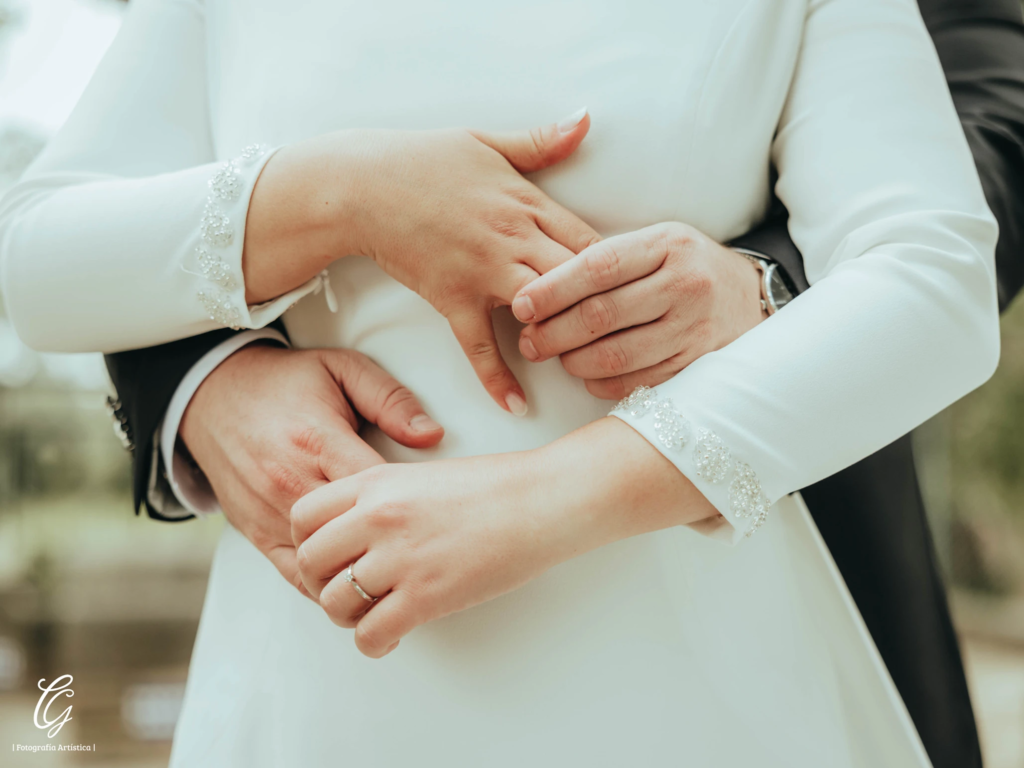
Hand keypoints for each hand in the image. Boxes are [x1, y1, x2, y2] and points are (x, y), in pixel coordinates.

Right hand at [180, 344, 443, 595]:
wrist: (212, 393)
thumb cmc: (283, 382)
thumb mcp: (342, 368)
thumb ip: (390, 399)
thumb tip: (431, 435)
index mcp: (318, 440)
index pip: (375, 492)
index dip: (411, 510)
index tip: (438, 517)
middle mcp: (290, 482)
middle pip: (352, 536)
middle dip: (391, 549)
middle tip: (428, 556)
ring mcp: (270, 512)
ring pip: (324, 565)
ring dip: (360, 575)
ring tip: (399, 582)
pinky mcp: (255, 532)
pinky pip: (293, 575)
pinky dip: (326, 586)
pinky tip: (355, 587)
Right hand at [244, 111, 601, 414]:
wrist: (363, 186)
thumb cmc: (424, 160)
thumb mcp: (487, 141)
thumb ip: (541, 141)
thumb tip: (587, 120)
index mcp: (528, 204)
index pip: (591, 241)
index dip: (621, 269)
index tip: (638, 289)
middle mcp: (514, 241)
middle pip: (578, 280)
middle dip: (605, 307)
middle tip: (627, 335)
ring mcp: (484, 273)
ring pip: (542, 311)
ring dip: (565, 337)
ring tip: (588, 365)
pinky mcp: (452, 299)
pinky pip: (478, 346)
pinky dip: (497, 378)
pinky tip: (516, 405)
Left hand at [291, 418, 713, 657]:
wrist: (542, 500)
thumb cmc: (494, 487)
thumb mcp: (422, 476)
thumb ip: (382, 500)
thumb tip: (355, 535)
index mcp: (375, 482)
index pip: (303, 516)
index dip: (308, 542)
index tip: (327, 557)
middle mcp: (377, 517)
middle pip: (309, 562)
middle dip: (322, 582)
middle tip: (346, 591)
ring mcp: (400, 557)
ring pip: (334, 603)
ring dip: (348, 616)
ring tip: (373, 614)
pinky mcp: (426, 595)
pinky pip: (371, 634)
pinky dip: (374, 643)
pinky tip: (393, 635)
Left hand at [511, 223, 764, 398]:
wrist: (750, 297)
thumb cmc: (686, 267)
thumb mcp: (658, 244)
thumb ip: (610, 260)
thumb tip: (540, 289)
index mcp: (668, 244)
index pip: (598, 266)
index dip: (552, 289)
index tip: (521, 305)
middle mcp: (686, 283)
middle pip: (601, 314)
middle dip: (554, 332)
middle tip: (529, 342)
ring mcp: (695, 327)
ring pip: (616, 355)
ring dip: (574, 362)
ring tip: (556, 358)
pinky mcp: (699, 363)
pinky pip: (638, 381)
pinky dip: (603, 383)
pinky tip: (588, 375)